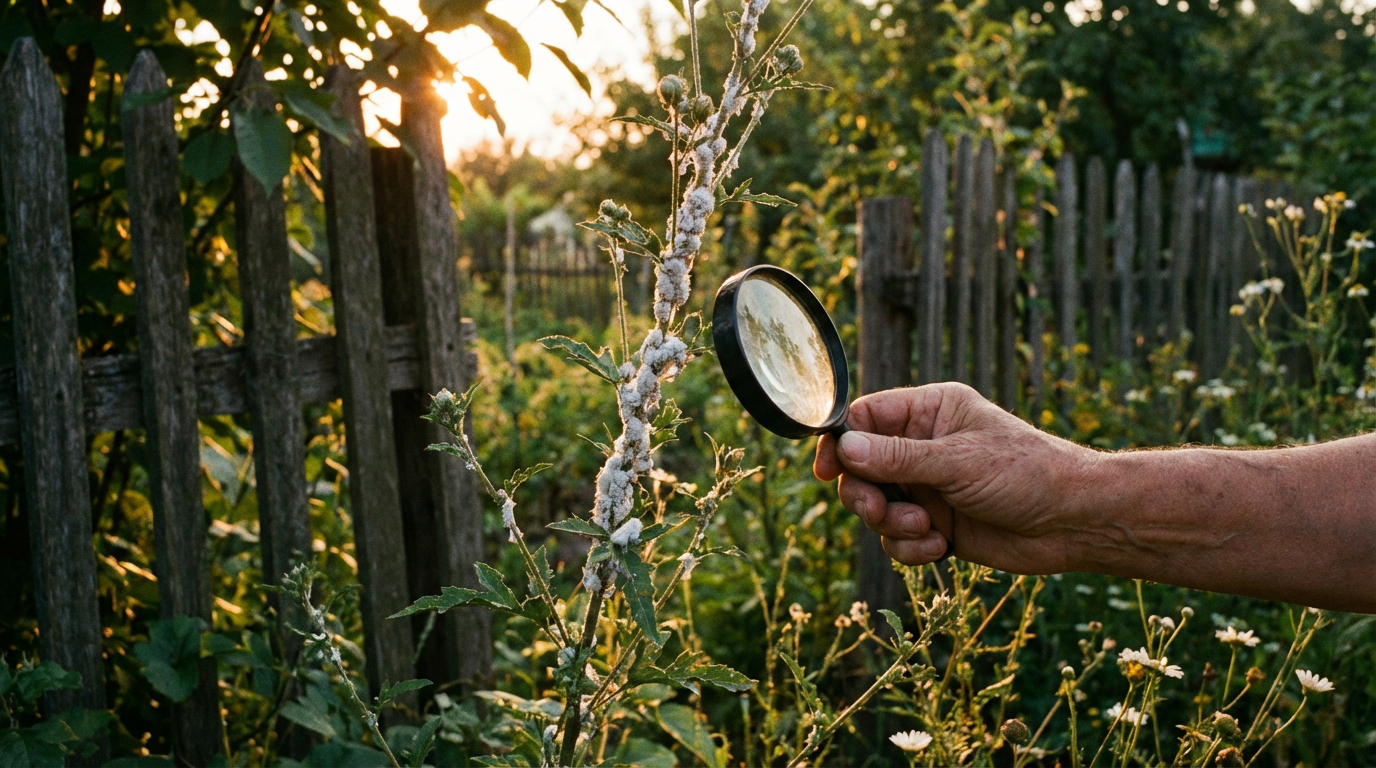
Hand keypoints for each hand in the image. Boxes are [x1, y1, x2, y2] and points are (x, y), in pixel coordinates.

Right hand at [814, 383, 1097, 572]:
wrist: (1073, 523)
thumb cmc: (1026, 473)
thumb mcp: (957, 461)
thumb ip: (897, 457)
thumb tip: (844, 447)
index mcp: (930, 412)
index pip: (864, 418)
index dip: (839, 442)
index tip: (825, 470)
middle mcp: (922, 446)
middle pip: (860, 468)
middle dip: (865, 495)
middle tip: (879, 511)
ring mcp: (927, 487)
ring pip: (875, 507)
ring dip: (891, 525)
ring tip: (927, 530)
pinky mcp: (934, 525)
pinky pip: (897, 539)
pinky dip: (911, 548)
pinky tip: (941, 547)